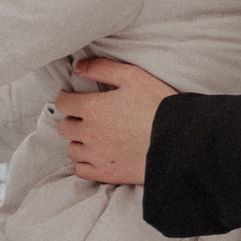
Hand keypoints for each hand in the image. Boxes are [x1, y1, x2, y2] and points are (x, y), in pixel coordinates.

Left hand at [52, 54, 173, 186]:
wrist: (179, 141)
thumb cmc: (158, 105)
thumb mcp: (133, 77)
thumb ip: (102, 68)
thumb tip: (78, 66)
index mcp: (93, 109)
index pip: (62, 103)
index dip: (65, 98)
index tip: (71, 98)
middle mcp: (90, 134)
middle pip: (64, 128)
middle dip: (72, 120)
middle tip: (85, 118)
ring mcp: (97, 156)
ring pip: (72, 150)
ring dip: (78, 142)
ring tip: (92, 137)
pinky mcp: (107, 173)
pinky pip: (82, 170)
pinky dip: (85, 163)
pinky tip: (97, 155)